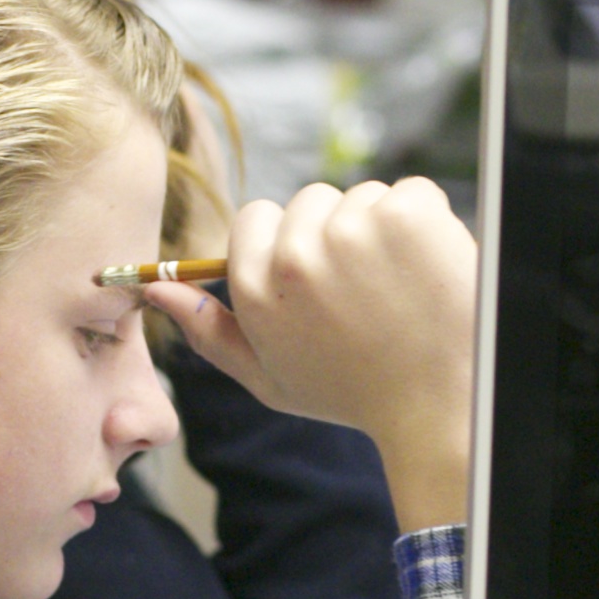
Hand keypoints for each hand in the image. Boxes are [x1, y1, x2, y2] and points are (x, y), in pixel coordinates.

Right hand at [154, 178, 477, 529]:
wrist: (442, 406)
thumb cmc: (354, 393)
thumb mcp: (268, 376)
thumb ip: (209, 332)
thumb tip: (156, 290)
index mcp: (257, 289)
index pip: (257, 217)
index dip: (288, 242)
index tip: (317, 274)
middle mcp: (295, 257)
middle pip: (309, 202)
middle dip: (335, 233)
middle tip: (365, 291)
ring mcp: (353, 232)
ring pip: (363, 197)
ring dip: (383, 230)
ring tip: (401, 288)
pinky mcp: (407, 217)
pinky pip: (411, 192)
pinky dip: (427, 222)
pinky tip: (429, 269)